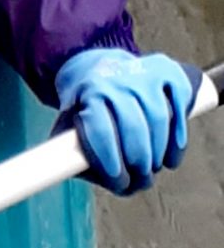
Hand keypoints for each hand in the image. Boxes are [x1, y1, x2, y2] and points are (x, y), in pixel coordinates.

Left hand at [54, 49, 195, 193]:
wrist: (100, 67)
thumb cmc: (86, 106)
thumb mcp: (68, 122)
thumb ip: (69, 149)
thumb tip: (78, 174)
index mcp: (89, 92)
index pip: (101, 129)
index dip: (110, 159)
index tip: (118, 180)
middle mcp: (116, 79)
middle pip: (134, 126)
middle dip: (139, 160)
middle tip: (140, 177)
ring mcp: (143, 74)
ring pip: (159, 118)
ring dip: (159, 151)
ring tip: (153, 168)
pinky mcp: (167, 72)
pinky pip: (179, 106)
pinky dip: (178, 136)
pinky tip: (171, 158)